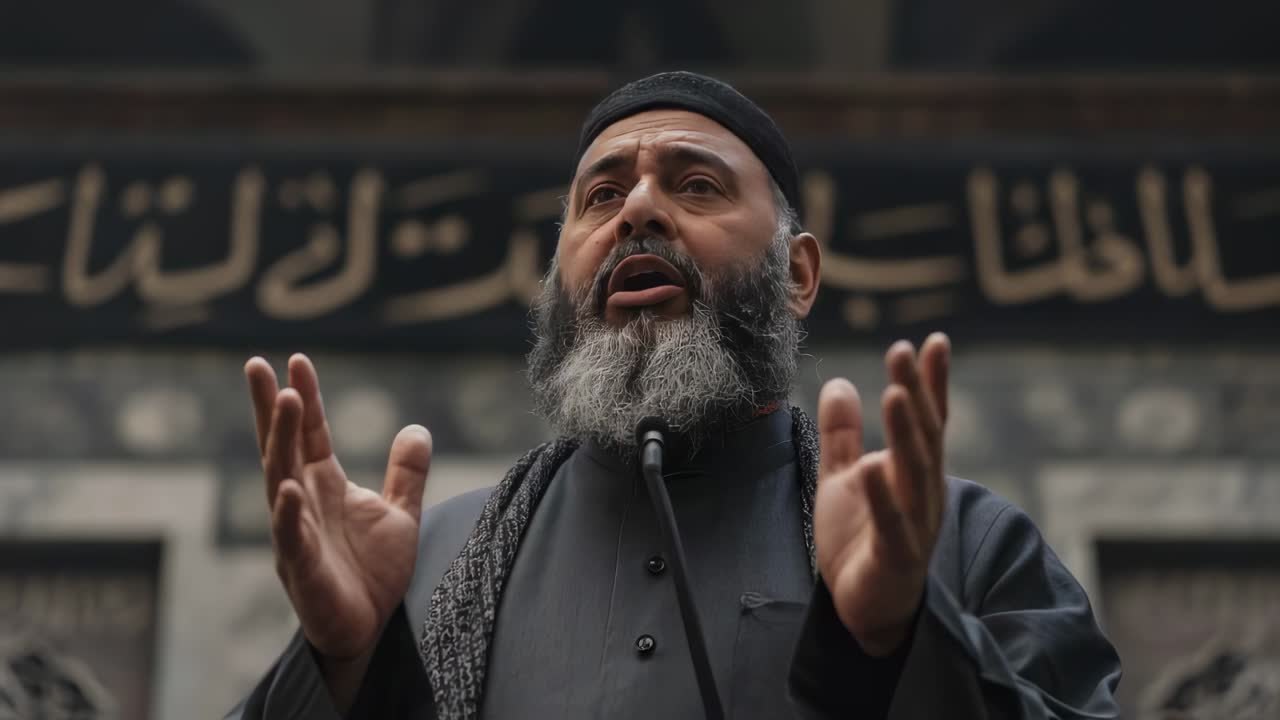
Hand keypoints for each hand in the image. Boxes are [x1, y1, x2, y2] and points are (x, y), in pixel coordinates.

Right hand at [246, 354, 430, 664]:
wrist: (368, 630)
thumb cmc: (373, 574)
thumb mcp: (399, 514)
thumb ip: (405, 474)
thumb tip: (417, 428)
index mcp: (322, 486)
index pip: (308, 434)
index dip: (305, 397)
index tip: (295, 359)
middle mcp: (301, 504)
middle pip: (281, 447)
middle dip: (269, 407)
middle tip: (258, 365)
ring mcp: (296, 535)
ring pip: (280, 481)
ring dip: (280, 442)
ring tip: (282, 401)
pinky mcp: (302, 571)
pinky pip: (290, 538)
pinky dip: (287, 514)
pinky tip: (287, 488)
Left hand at [813, 333, 949, 655]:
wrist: (866, 607)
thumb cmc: (860, 539)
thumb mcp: (842, 478)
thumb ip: (842, 436)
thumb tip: (841, 383)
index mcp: (914, 471)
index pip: (928, 419)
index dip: (931, 382)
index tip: (934, 341)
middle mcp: (924, 492)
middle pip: (923, 435)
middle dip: (916, 392)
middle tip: (903, 350)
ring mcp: (916, 524)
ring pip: (915, 472)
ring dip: (907, 433)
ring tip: (898, 392)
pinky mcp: (897, 556)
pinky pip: (892, 523)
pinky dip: (882, 495)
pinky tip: (871, 468)